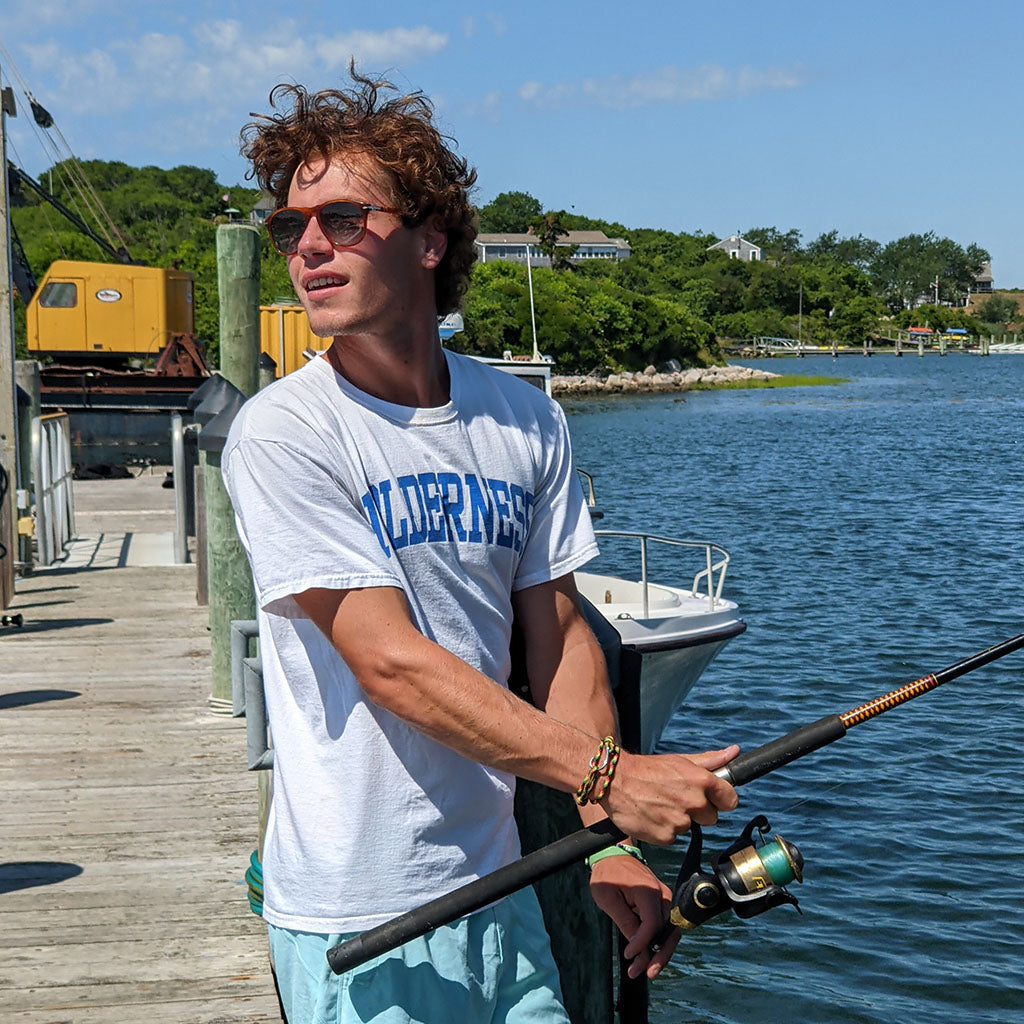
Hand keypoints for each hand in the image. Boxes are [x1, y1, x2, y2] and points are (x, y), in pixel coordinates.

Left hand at [589, 854, 678, 979]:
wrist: (612, 856)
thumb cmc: (608, 875)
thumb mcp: (609, 899)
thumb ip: (625, 922)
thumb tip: (636, 947)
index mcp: (648, 891)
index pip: (652, 924)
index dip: (642, 943)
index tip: (628, 955)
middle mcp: (662, 894)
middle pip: (668, 930)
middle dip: (660, 955)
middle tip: (648, 973)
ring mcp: (664, 898)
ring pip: (670, 931)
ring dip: (661, 952)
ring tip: (647, 970)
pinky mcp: (662, 902)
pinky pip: (664, 925)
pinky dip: (658, 942)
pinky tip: (648, 957)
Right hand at [601, 745, 739, 845]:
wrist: (614, 781)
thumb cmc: (648, 769)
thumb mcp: (680, 761)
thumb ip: (711, 760)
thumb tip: (734, 752)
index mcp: (701, 781)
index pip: (730, 800)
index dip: (720, 799)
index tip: (711, 798)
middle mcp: (694, 802)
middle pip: (711, 817)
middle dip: (698, 811)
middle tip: (677, 798)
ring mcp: (680, 822)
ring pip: (690, 827)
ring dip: (679, 819)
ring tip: (660, 804)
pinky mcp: (666, 837)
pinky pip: (673, 837)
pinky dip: (664, 829)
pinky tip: (652, 815)